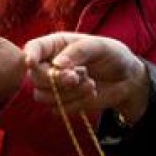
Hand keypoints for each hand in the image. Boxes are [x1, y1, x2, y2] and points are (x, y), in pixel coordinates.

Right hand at [23, 32, 149, 122]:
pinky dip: (75, 104)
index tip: (31, 62)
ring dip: (68, 93)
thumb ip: (79, 51)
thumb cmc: (112, 55)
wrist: (126, 79)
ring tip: (90, 84)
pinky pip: (57, 110)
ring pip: (43, 96)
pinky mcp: (62, 103)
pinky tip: (91, 93)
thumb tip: (57, 64)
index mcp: (55, 45)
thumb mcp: (100, 46)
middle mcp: (49, 65)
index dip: (29, 55)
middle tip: (77, 77)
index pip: (33, 49)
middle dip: (55, 79)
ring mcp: (54, 86)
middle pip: (35, 77)